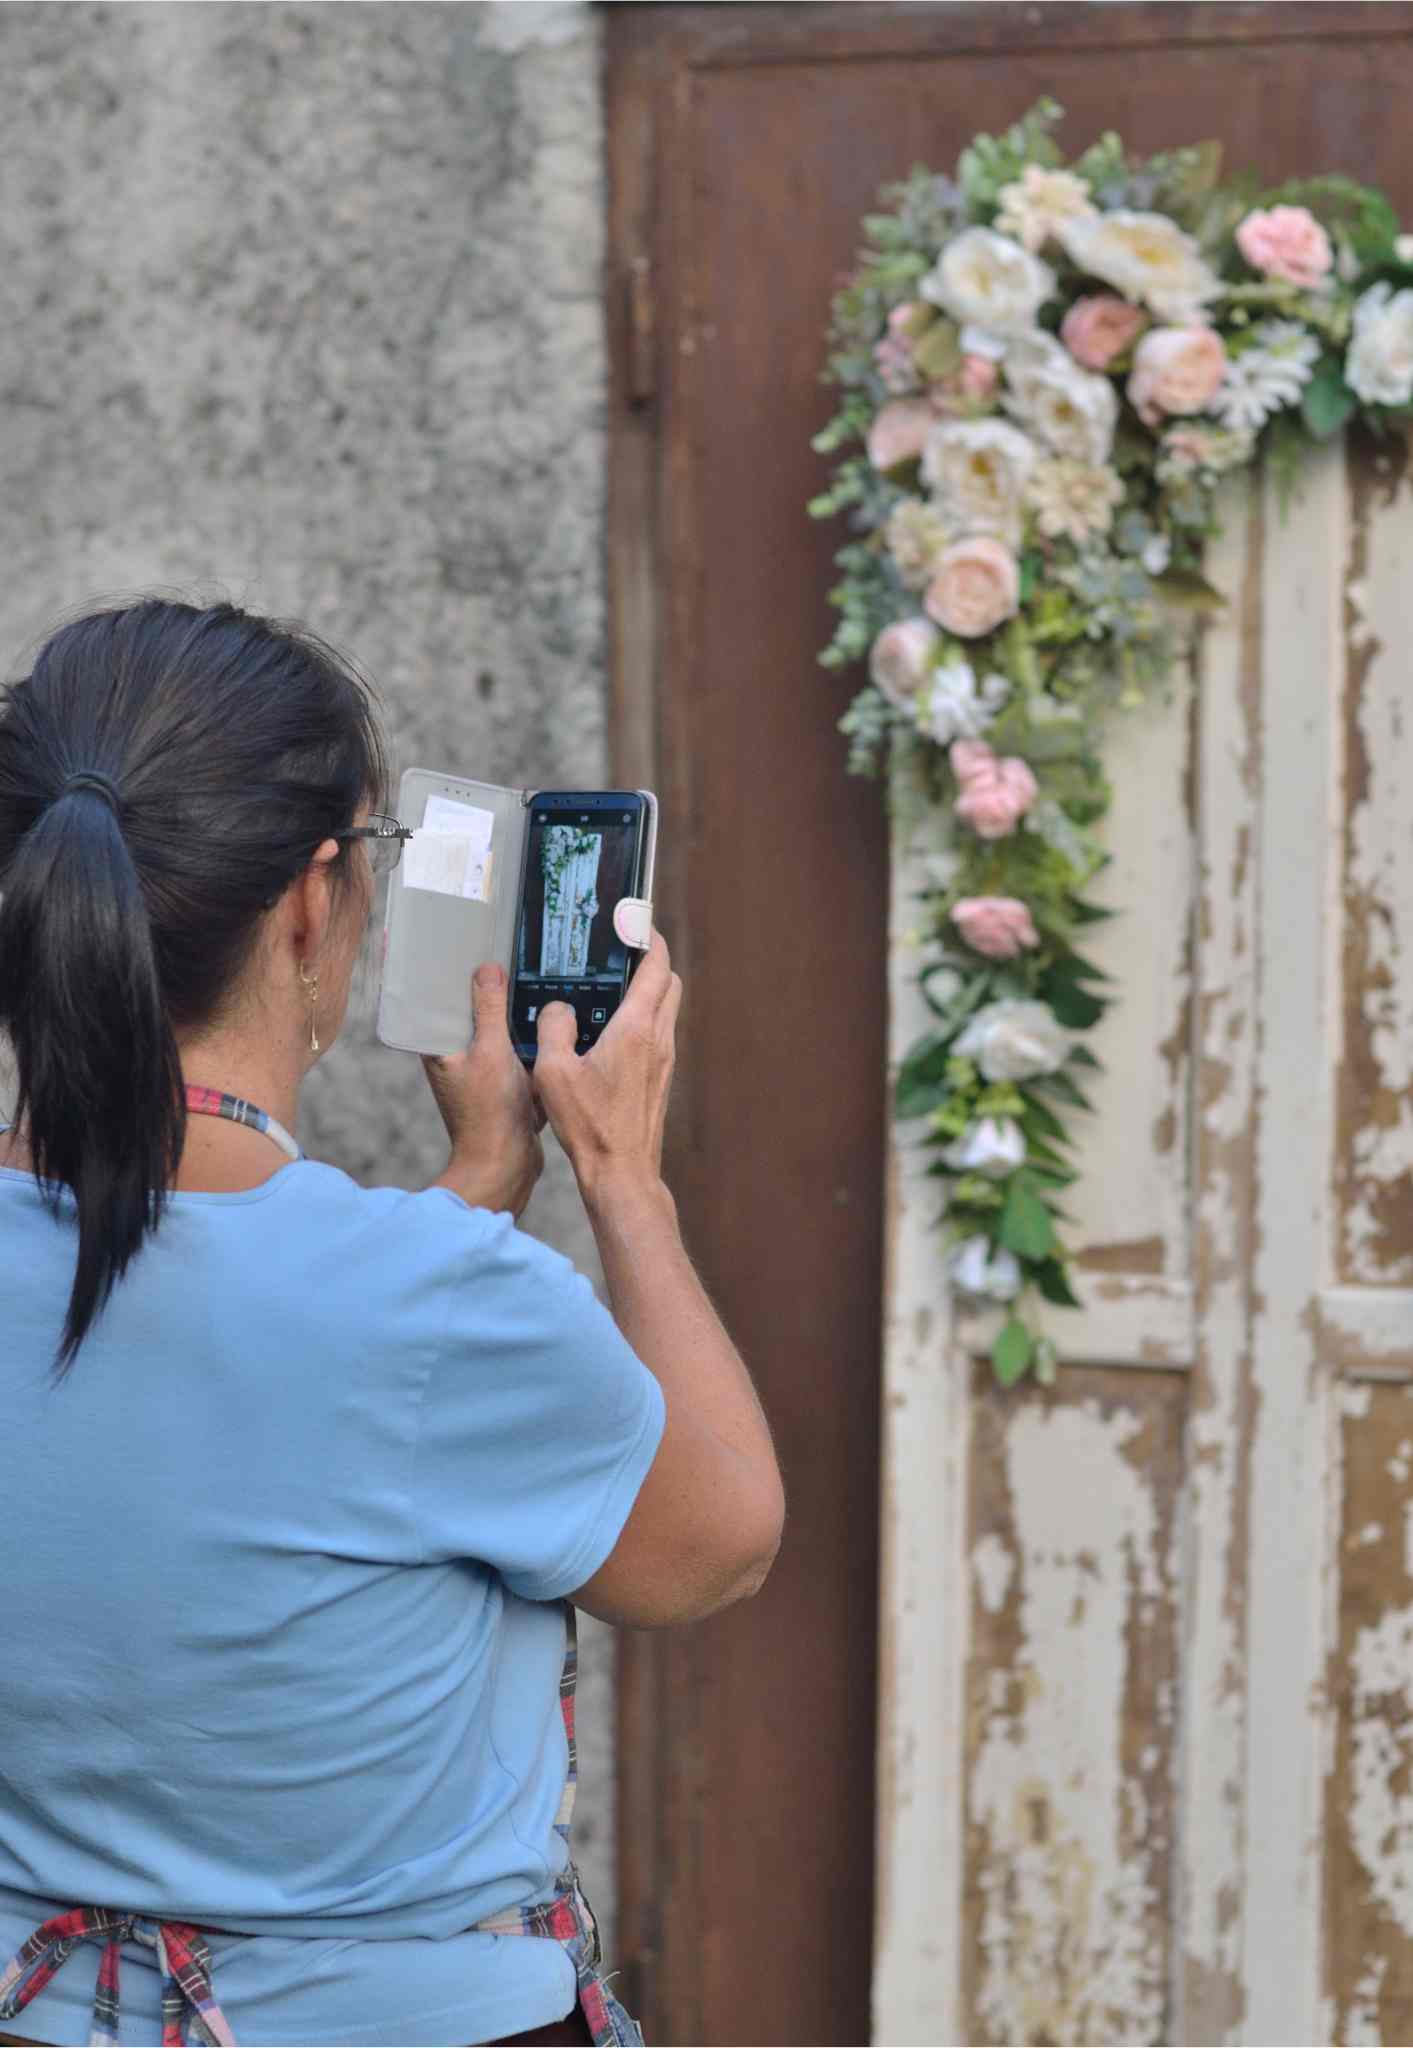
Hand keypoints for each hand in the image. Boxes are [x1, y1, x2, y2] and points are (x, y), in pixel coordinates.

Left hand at [422, 964, 545, 1218]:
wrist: (506, 1166)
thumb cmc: (490, 1115)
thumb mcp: (493, 1052)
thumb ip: (491, 1010)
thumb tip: (487, 969)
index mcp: (439, 1047)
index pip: (438, 998)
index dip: (451, 973)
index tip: (467, 948)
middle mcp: (454, 1057)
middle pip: (470, 1012)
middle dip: (489, 991)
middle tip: (507, 959)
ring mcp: (479, 1072)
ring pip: (496, 1032)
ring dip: (512, 1016)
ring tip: (530, 985)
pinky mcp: (502, 1085)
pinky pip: (515, 1053)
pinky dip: (527, 1042)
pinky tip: (545, 1025)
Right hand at [531, 929, 680, 1198]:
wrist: (622, 1172)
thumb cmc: (589, 1126)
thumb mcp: (553, 1072)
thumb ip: (553, 1028)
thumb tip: (559, 1008)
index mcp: (637, 1029)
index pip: (657, 967)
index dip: (649, 938)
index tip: (636, 922)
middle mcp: (659, 1040)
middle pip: (670, 983)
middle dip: (653, 961)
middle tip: (624, 952)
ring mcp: (664, 1061)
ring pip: (667, 1010)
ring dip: (649, 992)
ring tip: (612, 990)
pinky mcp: (661, 1080)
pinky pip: (658, 1035)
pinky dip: (644, 1021)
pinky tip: (611, 1033)